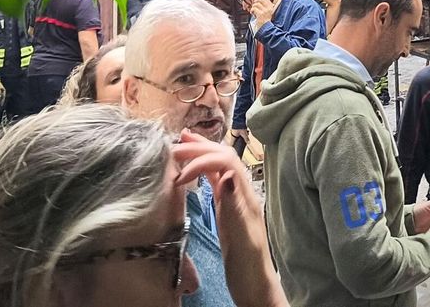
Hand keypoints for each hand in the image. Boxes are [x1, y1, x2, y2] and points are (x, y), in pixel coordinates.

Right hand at [174, 133, 284, 306]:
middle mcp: (241, 193)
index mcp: (246, 197)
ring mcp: (234, 200)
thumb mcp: (242, 239)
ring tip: (182, 143)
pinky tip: (192, 167)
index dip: (202, 160)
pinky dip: (203, 170)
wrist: (255, 286)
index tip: (180, 175)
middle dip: (200, 149)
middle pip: (223, 158)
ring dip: (201, 153)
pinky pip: (215, 182)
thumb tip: (226, 174)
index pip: (226, 163)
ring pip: (219, 166)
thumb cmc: (249, 266)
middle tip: (174, 146)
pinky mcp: (227, 209)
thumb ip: (235, 207)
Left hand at [248, 0, 278, 26]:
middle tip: (254, 5)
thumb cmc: (265, 21)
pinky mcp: (260, 14)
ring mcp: (265, 11)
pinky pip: (254, 9)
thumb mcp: (267, 13)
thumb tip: (260, 1)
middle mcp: (268, 8)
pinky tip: (252, 13)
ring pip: (256, 4)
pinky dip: (252, 10)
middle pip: (260, 0)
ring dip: (253, 7)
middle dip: (256, 2)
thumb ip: (265, 7)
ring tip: (253, 11)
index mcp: (271, 7)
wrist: (266, 28)